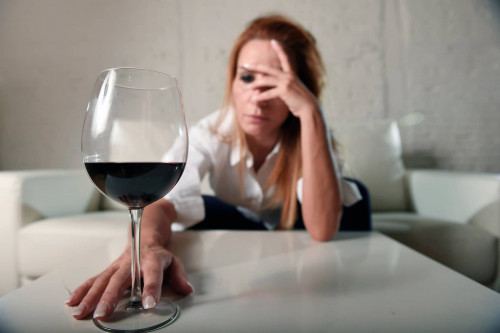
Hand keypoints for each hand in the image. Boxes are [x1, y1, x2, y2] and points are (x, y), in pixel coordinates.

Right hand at [66, 244, 192, 319]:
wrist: (145, 237)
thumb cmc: (158, 255)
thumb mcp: (174, 262)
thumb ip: (179, 276)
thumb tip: (186, 289)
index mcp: (151, 260)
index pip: (152, 275)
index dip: (151, 289)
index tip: (149, 304)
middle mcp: (132, 263)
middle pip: (120, 280)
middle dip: (109, 297)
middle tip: (103, 314)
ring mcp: (117, 266)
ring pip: (102, 280)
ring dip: (90, 297)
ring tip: (82, 312)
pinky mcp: (108, 270)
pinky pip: (93, 279)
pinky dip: (82, 290)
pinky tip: (72, 302)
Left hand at [245, 39, 319, 117]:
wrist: (309, 108)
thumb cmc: (299, 101)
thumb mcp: (290, 91)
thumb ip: (278, 88)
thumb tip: (264, 90)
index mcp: (291, 74)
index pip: (285, 58)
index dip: (279, 49)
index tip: (273, 41)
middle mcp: (288, 76)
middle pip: (268, 68)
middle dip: (255, 66)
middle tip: (245, 65)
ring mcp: (286, 82)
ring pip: (265, 80)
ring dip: (255, 84)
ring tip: (247, 88)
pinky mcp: (284, 90)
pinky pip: (268, 93)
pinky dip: (260, 96)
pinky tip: (254, 99)